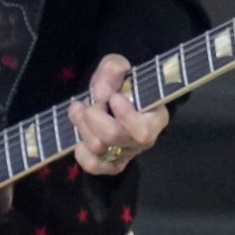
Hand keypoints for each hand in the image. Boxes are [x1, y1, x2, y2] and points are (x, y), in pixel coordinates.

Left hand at [68, 54, 167, 175]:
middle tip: (87, 105)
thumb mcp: (118, 67)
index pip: (143, 130)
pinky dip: (83, 155)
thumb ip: (113, 70)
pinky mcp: (111, 164)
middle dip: (93, 118)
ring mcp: (127, 153)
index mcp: (155, 118)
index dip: (124, 115)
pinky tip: (79, 141)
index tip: (113, 97)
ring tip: (79, 111)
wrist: (113, 96)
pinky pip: (94, 166)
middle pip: (114, 136)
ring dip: (83, 128)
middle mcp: (144, 140)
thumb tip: (102, 93)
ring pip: (100, 148)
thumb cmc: (121, 84)